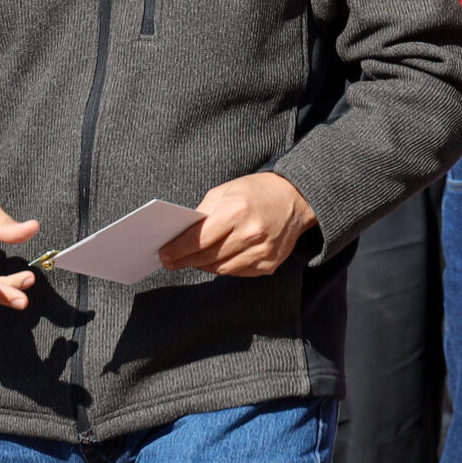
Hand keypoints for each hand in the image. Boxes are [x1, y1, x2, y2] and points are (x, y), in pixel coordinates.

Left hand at [159, 173, 315, 276]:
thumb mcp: (226, 190)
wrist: (296, 199)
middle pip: (207, 257)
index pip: (198, 239)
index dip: (178, 249)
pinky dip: (223, 267)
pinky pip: (237, 272)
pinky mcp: (268, 264)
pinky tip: (217, 259)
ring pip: (220, 269)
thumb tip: (181, 234)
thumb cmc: (257, 191)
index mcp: (236, 212)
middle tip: (171, 260)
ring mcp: (261, 252)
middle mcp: (249, 234)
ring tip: (192, 259)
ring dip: (203, 265)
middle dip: (185, 259)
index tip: (164, 254)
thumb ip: (204, 212)